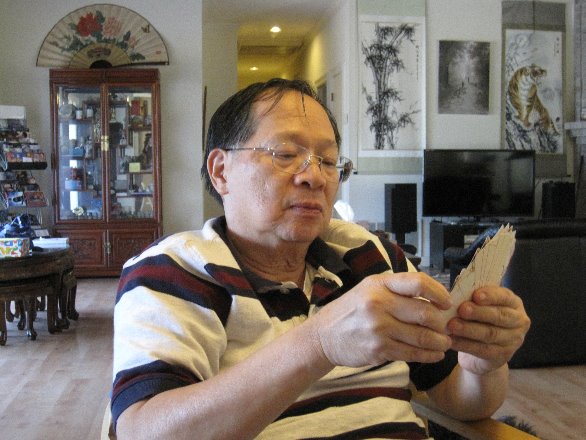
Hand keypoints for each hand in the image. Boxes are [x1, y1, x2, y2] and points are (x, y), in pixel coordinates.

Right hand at [311, 272, 452, 367]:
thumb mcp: (369, 289)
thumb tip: (433, 299)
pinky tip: (434, 355)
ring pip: (422, 336)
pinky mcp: (378, 349)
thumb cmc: (351, 311)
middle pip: (425, 312)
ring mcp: (378, 328)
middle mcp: (378, 303)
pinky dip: (428, 356)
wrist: (324, 336)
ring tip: (445, 343)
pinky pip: (412, 353)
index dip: (439, 293)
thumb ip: (397, 291)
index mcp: (379, 284)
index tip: (447, 303)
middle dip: (442, 323)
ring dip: (440, 342)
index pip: (418, 283)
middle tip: (448, 328)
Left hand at [447, 286, 530, 374]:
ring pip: (490, 334)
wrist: (483, 346)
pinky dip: (465, 345)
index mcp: (514, 303)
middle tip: (461, 310)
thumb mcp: (481, 304)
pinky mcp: (503, 356)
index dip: (491, 296)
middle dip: (479, 312)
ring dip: (469, 329)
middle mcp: (519, 321)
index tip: (475, 295)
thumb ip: (474, 299)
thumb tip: (457, 295)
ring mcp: (514, 340)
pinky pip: (483, 350)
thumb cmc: (480, 317)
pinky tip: (452, 341)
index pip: (504, 297)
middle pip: (499, 316)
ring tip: (452, 325)